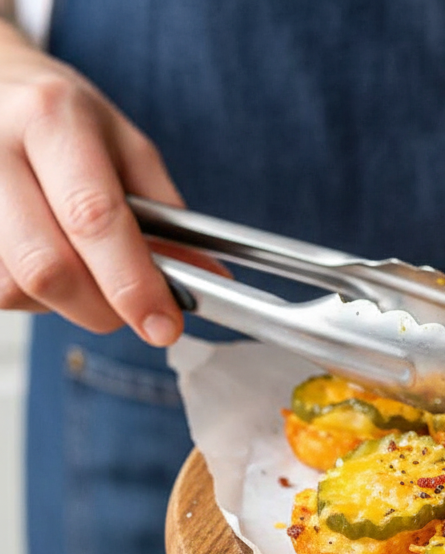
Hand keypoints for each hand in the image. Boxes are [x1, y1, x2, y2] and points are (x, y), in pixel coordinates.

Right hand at [0, 27, 184, 345]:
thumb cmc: (62, 118)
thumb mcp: (126, 147)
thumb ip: (166, 217)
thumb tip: (206, 280)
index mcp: (53, 121)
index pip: (93, 218)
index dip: (132, 284)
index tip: (162, 325)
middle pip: (46, 266)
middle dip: (100, 307)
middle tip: (131, 311)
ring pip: (11, 286)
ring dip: (61, 302)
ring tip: (82, 268)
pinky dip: (28, 293)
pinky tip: (43, 260)